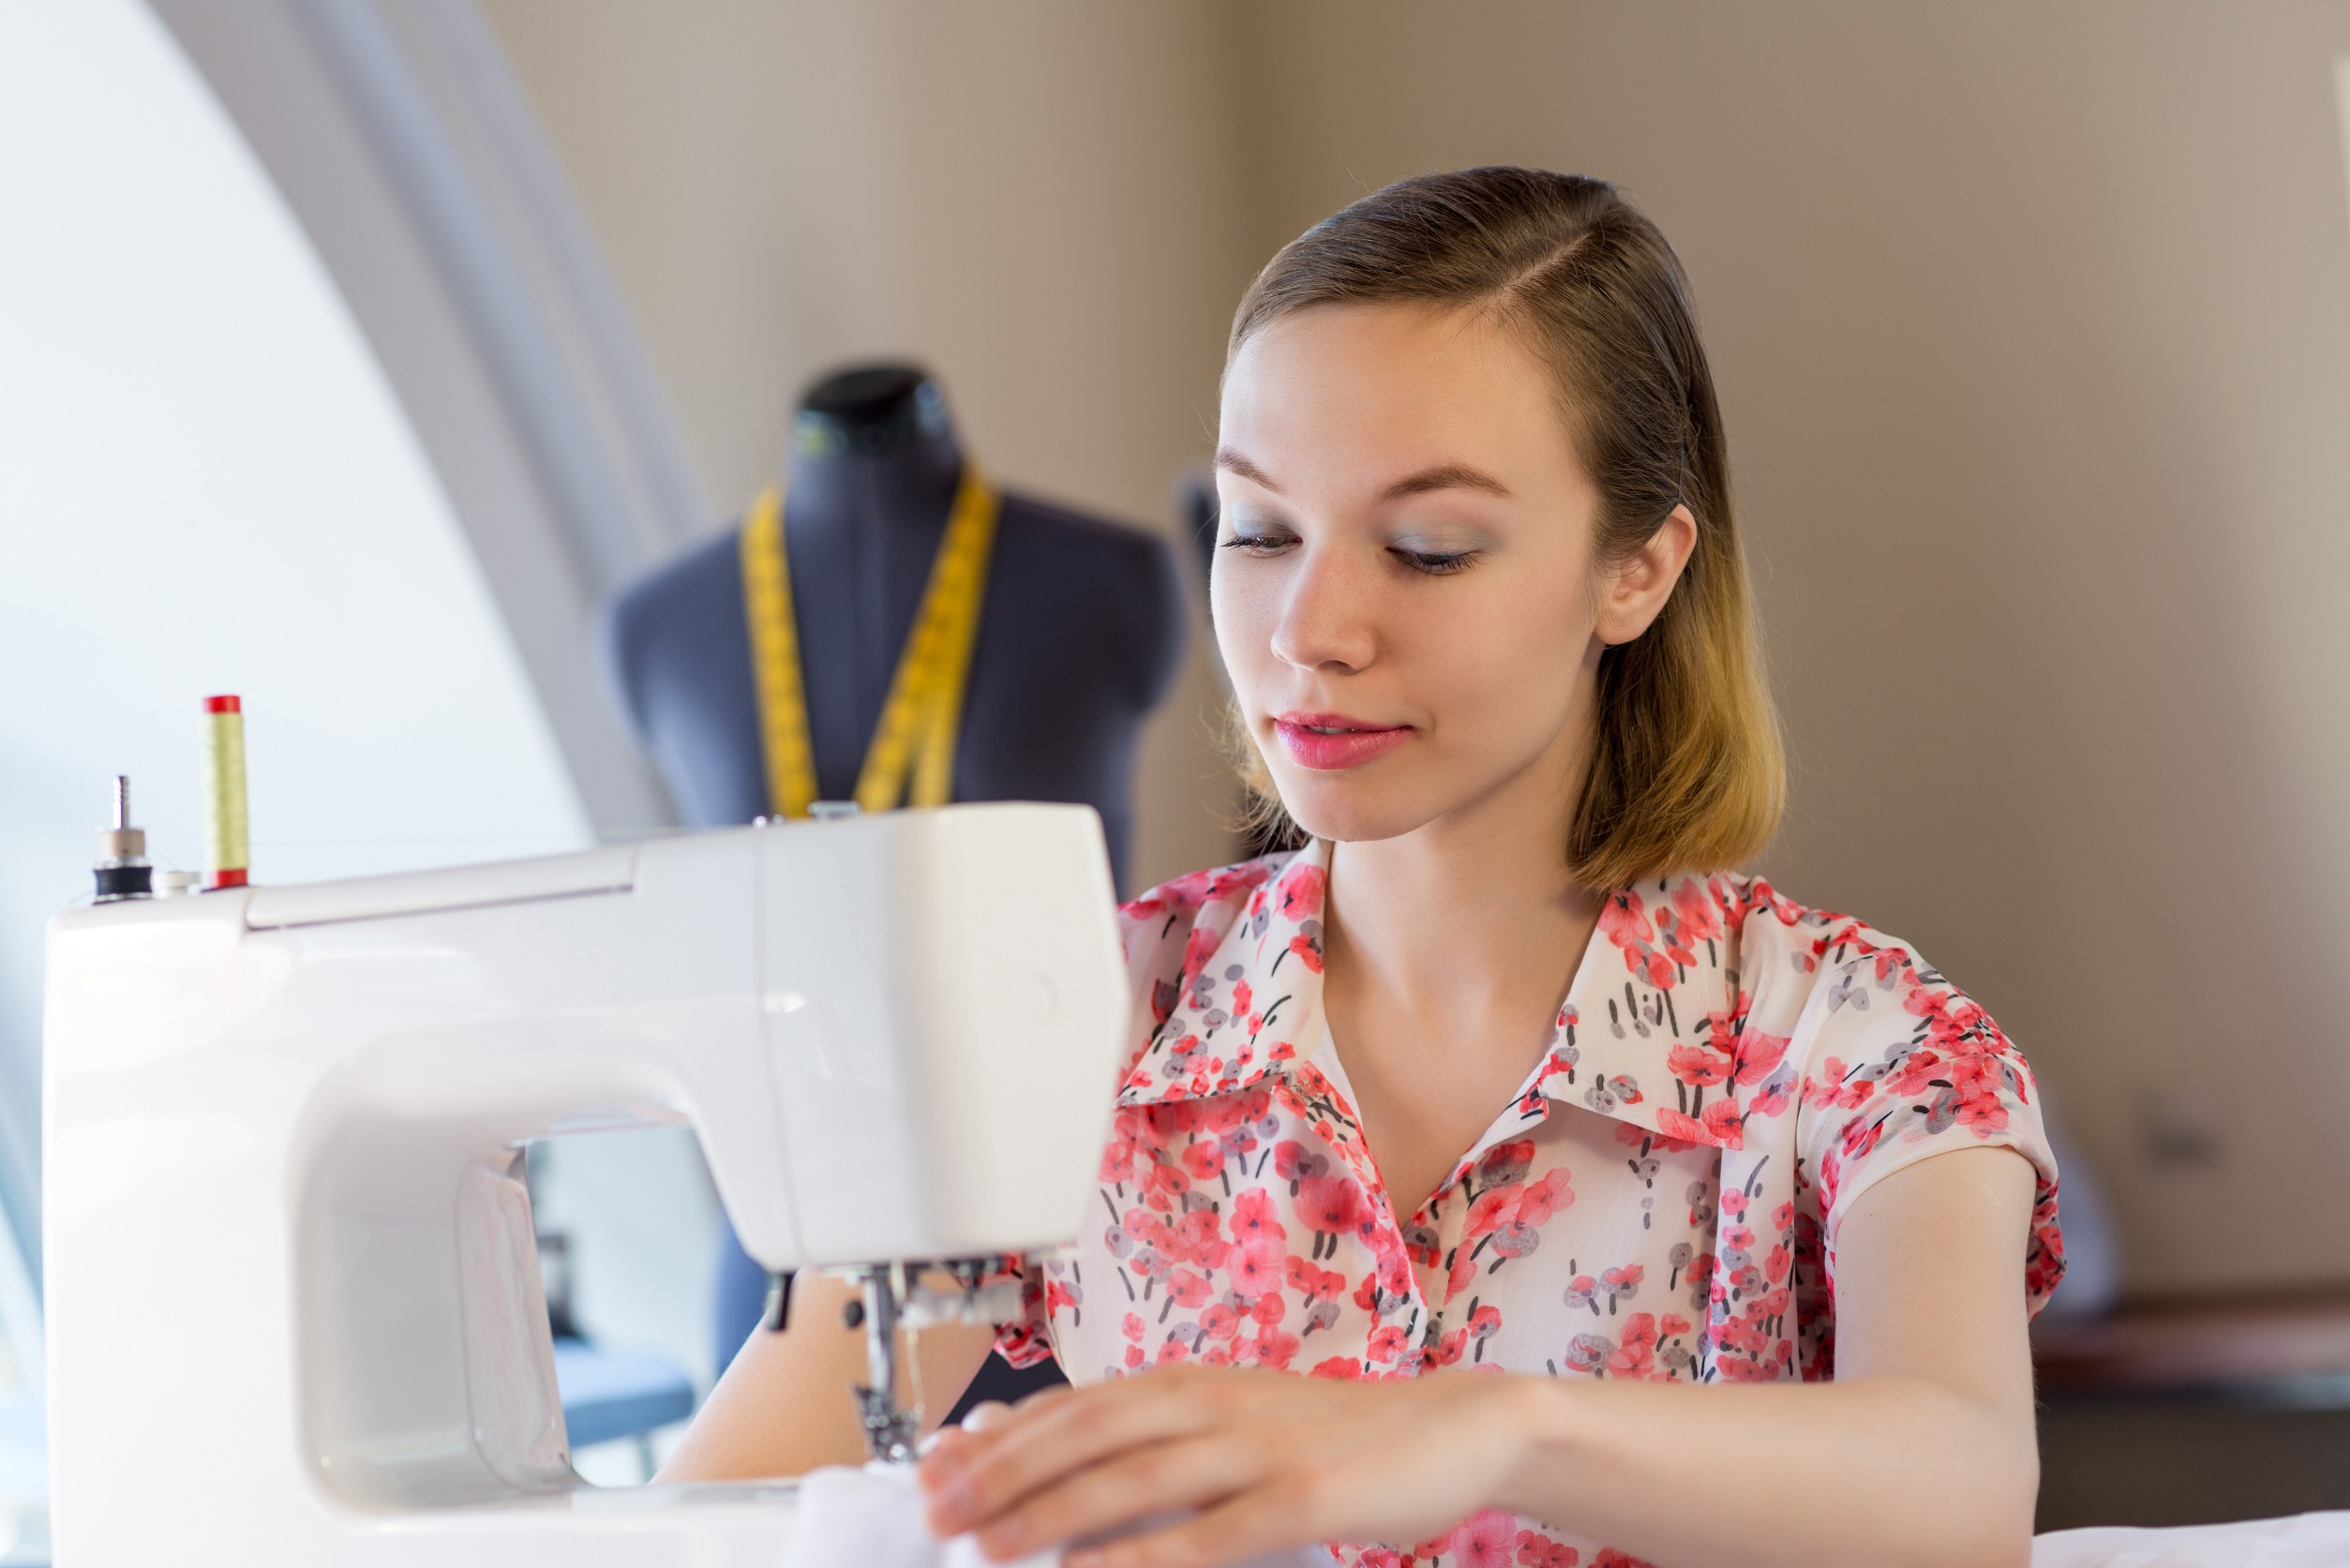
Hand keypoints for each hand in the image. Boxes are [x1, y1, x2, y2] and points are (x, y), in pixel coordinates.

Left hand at [916, 1365, 1535, 1566]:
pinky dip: (1151, 1556)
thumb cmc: (1334, 1434)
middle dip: (1004, 1471)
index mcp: (1191, 1382)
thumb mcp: (1236, 1420)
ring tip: (993, 1547)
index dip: (1000, 1436)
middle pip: (1087, 1431)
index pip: (1073, 1404)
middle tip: (938, 1511)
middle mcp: (1213, 1402)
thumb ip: (1159, 1440)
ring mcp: (1258, 1446)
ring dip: (1056, 1512)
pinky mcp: (1303, 1494)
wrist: (1454, 1427)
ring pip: (1137, 1475)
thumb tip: (1065, 1471)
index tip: (935, 1468)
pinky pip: (1213, 1531)